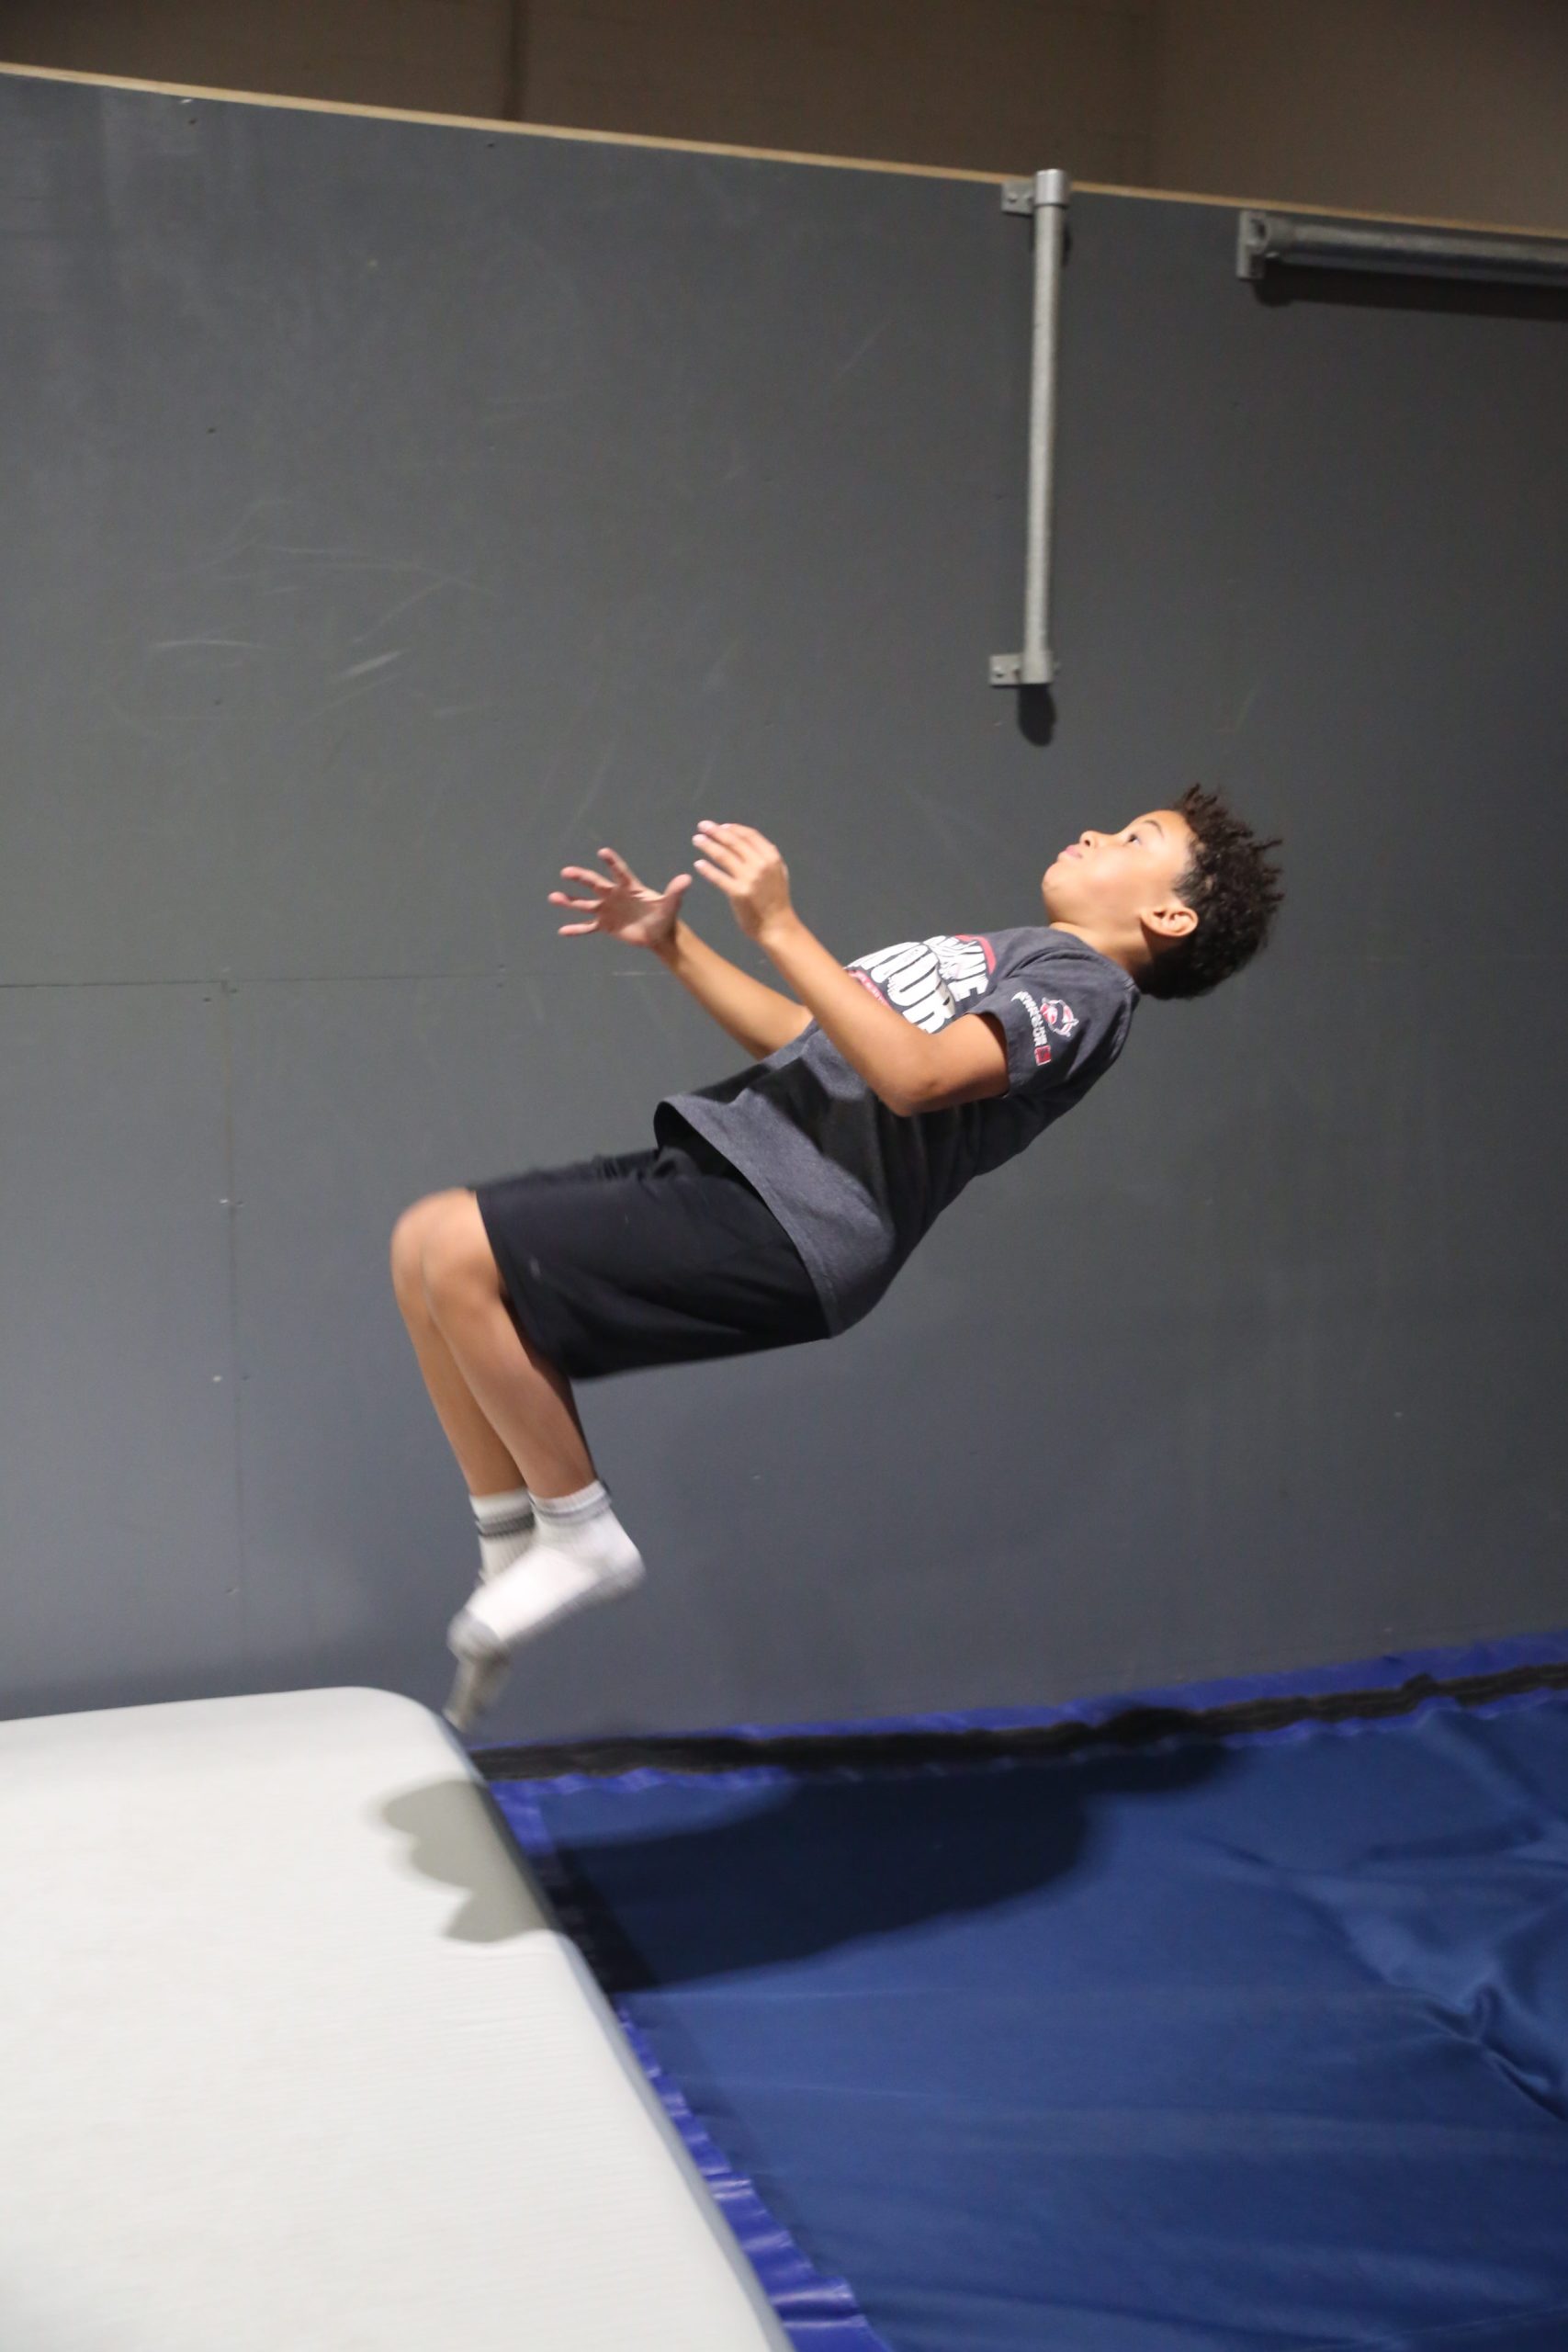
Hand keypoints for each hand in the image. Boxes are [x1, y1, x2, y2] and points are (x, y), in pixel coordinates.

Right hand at [548, 845, 690, 951]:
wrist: (658, 934)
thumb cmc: (665, 916)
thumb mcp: (670, 905)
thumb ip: (675, 891)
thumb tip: (687, 878)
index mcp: (629, 887)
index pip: (619, 872)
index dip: (612, 862)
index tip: (602, 852)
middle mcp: (614, 895)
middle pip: (594, 884)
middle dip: (580, 878)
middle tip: (566, 872)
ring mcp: (607, 910)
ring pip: (585, 904)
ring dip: (569, 901)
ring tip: (553, 897)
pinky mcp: (605, 925)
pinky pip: (587, 927)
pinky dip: (576, 929)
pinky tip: (562, 931)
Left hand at [691, 821, 793, 942]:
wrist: (777, 926)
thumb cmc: (777, 901)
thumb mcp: (779, 873)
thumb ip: (769, 857)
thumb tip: (756, 841)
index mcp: (771, 857)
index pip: (750, 835)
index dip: (733, 828)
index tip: (721, 826)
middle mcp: (761, 865)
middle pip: (734, 842)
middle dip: (716, 831)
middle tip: (702, 826)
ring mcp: (749, 879)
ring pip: (724, 856)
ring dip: (708, 845)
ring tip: (697, 840)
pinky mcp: (738, 893)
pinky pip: (718, 877)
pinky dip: (707, 869)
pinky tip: (698, 864)